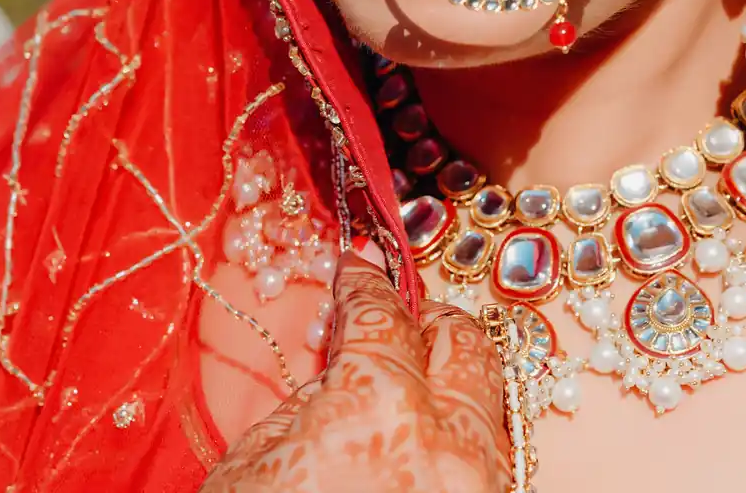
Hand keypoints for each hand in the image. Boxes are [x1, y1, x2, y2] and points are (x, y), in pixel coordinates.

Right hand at [203, 250, 509, 492]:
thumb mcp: (253, 466)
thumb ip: (308, 402)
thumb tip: (339, 372)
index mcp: (376, 405)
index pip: (380, 314)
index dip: (362, 286)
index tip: (353, 274)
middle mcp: (448, 438)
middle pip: (464, 342)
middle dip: (430, 322)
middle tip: (398, 321)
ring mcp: (482, 489)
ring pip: (492, 403)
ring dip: (455, 383)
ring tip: (413, 388)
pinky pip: (493, 461)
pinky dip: (465, 441)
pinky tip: (427, 450)